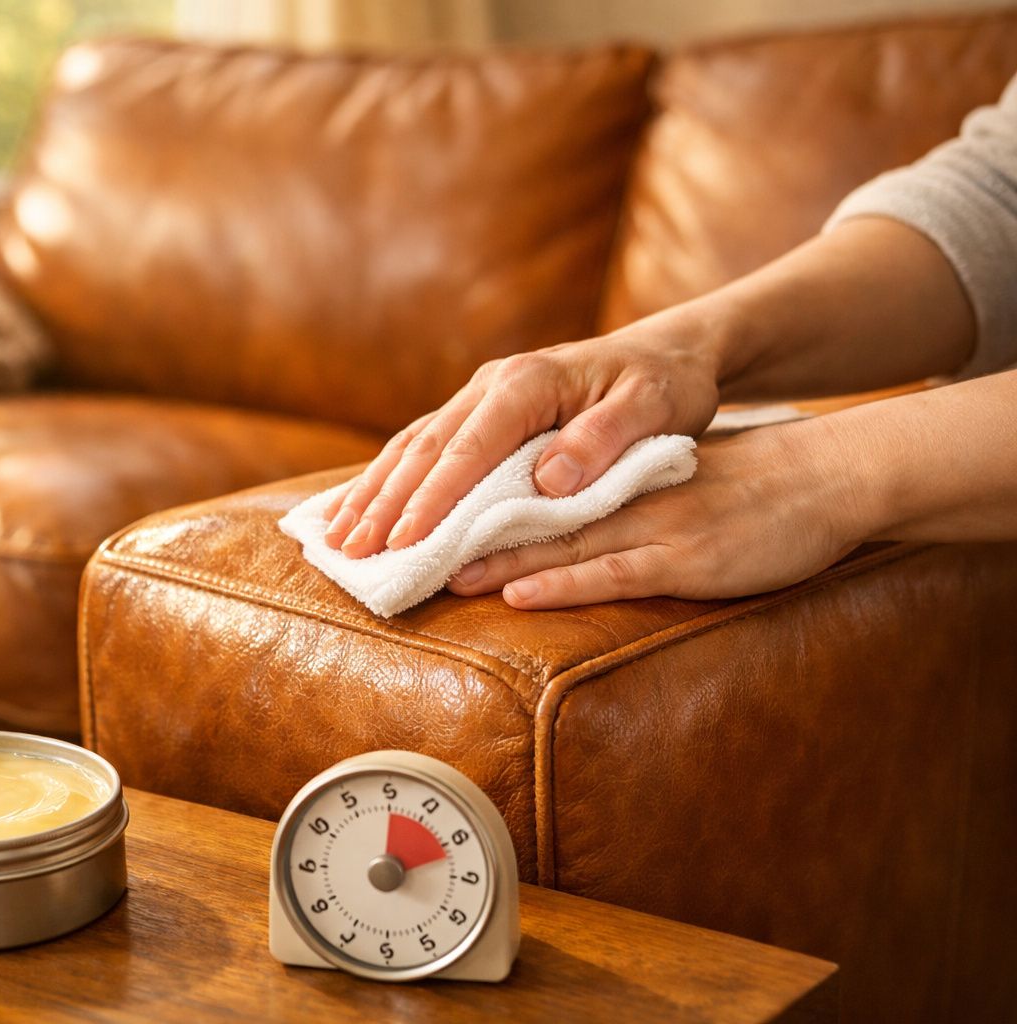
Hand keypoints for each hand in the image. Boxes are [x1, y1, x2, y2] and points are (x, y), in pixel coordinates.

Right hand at [323, 320, 722, 558]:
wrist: (667, 353)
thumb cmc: (665, 384)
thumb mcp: (655, 407)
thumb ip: (604, 439)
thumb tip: (549, 480)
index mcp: (527, 384)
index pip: (468, 449)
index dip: (433, 499)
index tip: (404, 542)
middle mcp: (491, 385)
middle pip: (424, 449)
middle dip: (383, 504)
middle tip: (350, 552)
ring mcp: (479, 397)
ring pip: (411, 447)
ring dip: (372, 493)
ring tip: (335, 539)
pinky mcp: (478, 413)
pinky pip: (421, 447)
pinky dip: (386, 480)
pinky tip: (357, 508)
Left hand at [445, 421, 865, 608]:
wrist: (827, 474)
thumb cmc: (746, 484)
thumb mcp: (667, 480)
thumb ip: (613, 495)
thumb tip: (558, 520)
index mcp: (613, 476)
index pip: (527, 487)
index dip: (470, 504)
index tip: (419, 519)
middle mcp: (620, 496)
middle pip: (526, 515)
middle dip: (463, 534)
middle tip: (406, 552)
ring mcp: (650, 526)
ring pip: (556, 541)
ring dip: (493, 560)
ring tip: (438, 574)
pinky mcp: (685, 558)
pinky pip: (612, 572)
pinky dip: (560, 582)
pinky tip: (516, 593)